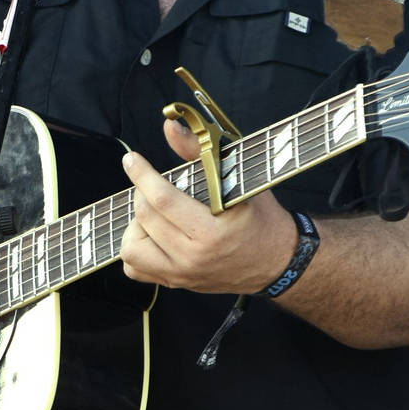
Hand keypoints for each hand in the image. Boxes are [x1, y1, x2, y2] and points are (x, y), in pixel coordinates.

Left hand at [119, 116, 297, 295]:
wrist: (277, 260)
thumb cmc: (260, 217)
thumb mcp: (237, 179)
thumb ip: (199, 150)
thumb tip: (171, 126)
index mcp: (212, 232)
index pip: (162, 200)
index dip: (142, 174)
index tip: (131, 160)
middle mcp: (194, 257)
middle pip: (145, 218)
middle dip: (142, 193)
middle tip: (153, 185)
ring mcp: (183, 274)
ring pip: (131, 248)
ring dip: (136, 225)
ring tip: (153, 213)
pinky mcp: (177, 283)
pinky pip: (135, 269)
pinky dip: (136, 250)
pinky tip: (152, 235)